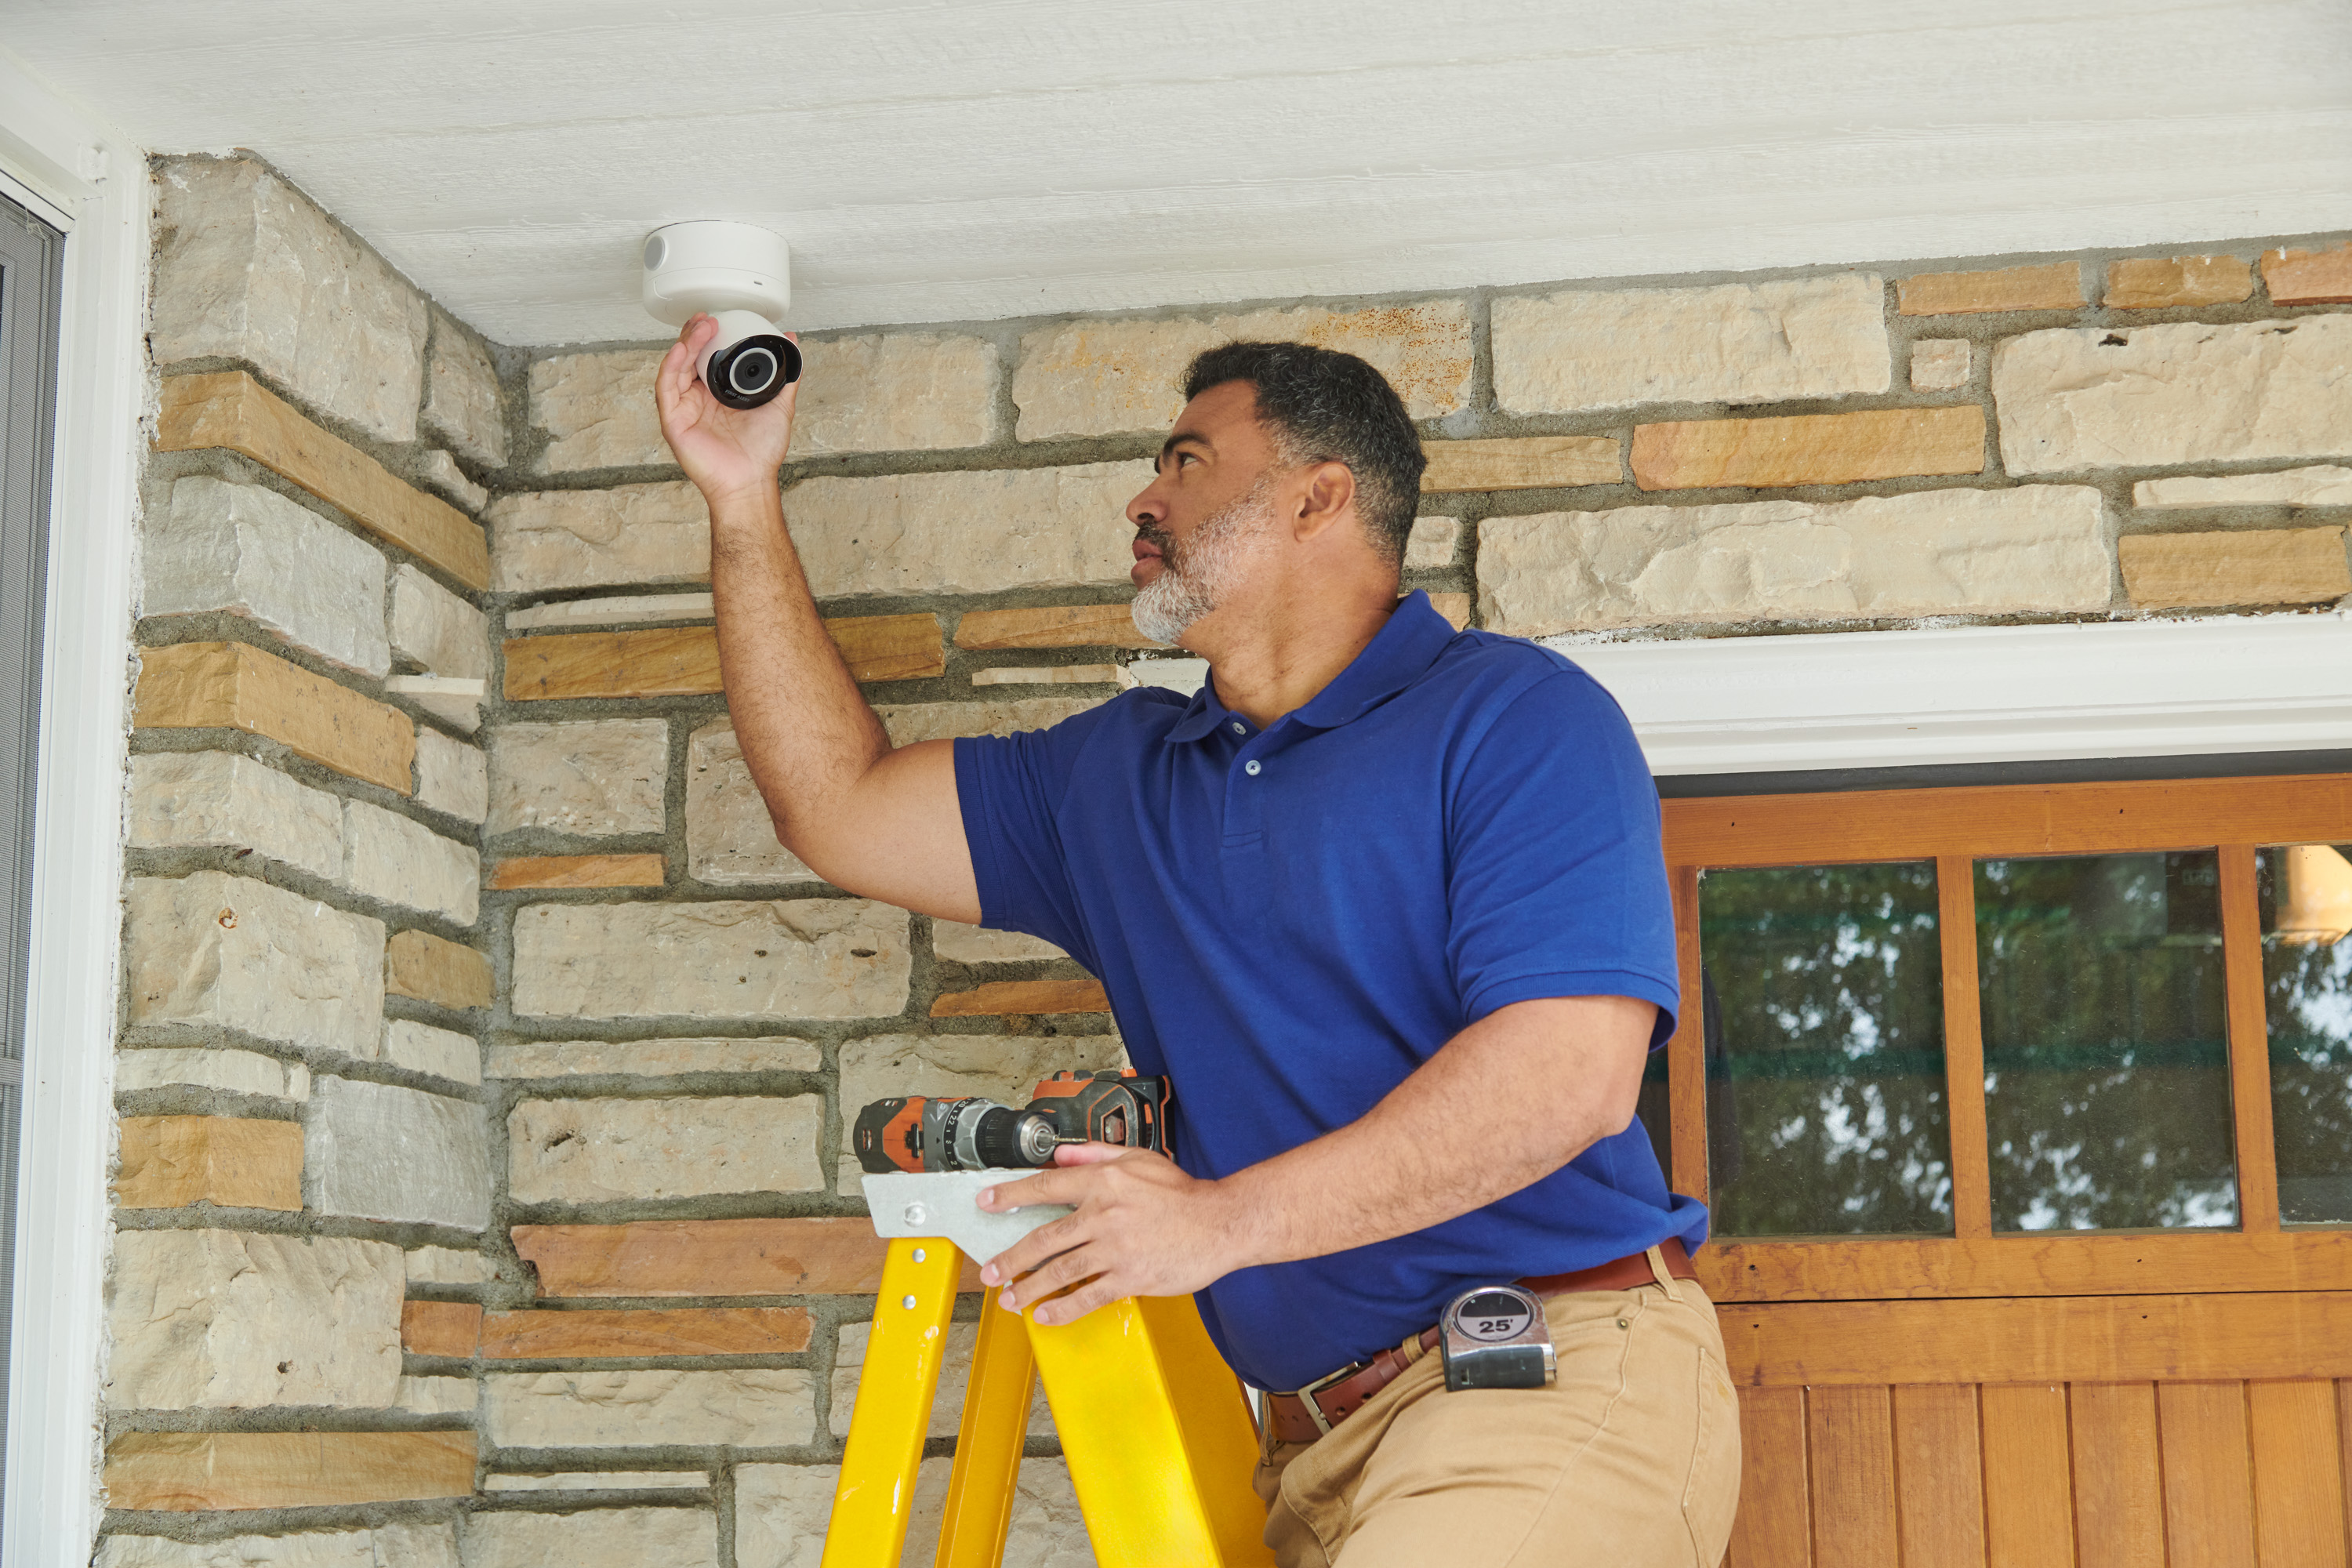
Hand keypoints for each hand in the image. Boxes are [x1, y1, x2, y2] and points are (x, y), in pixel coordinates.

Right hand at [653, 314, 798, 503]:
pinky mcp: (673, 420)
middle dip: (695, 333)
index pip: (707, 356)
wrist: (751, 481)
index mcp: (719, 393)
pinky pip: (666, 387)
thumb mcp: (780, 404)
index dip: (709, 335)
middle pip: (689, 357)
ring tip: (701, 326)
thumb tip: (792, 343)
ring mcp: (685, 408)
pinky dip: (671, 365)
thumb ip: (787, 374)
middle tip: (707, 316)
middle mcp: (699, 398)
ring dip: (685, 343)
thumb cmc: (761, 452)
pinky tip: (681, 350)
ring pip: (676, 366)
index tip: (720, 317)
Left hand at [975, 1143, 1247, 1324]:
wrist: (1220, 1223)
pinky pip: (1088, 1295)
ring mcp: (1116, 1249)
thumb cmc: (1182, 1193)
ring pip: (1060, 1270)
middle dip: (1011, 1257)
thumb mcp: (1139, 1158)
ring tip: (1010, 1299)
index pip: (1046, 1186)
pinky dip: (1063, 1308)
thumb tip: (1062, 1155)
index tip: (987, 1203)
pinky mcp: (1130, 1277)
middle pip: (1044, 1237)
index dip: (1011, 1195)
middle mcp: (1104, 1214)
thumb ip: (1096, 1154)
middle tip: (989, 1271)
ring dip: (1029, 1287)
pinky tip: (1046, 1315)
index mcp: (1104, 1182)